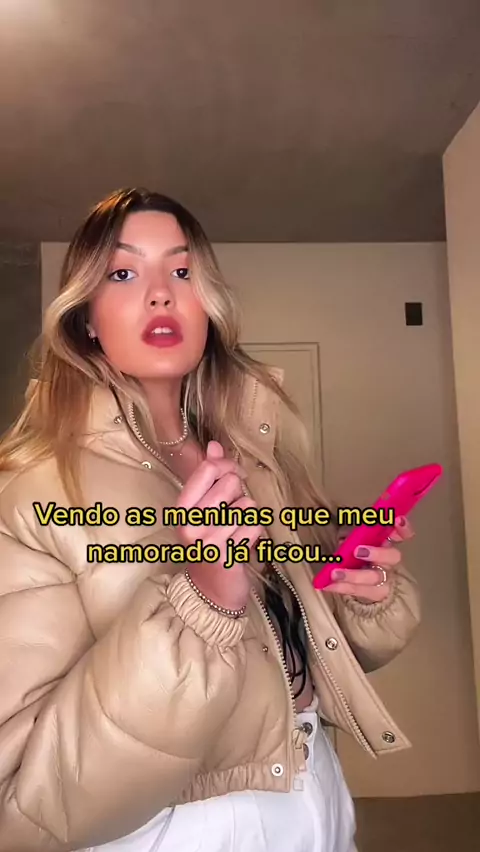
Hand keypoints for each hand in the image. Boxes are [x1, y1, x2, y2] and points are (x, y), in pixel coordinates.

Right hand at [176, 441, 261, 610]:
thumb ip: (209, 476)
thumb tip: (215, 445)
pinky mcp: (226, 555)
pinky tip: (243, 545)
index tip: (234, 476)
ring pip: (246, 505)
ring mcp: (207, 540)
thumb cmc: (209, 545)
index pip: (208, 469)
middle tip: (232, 514)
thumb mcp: (203, 509)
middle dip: (239, 496)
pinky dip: (255, 534)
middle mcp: (189, 523)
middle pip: (230, 484)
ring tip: (236, 532)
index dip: (228, 467)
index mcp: (182, 508)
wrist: (210, 592)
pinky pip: (255, 526)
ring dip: (248, 517)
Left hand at [324, 516, 413, 602]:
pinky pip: (359, 591)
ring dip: (353, 575)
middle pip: (392, 557)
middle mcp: (389, 561)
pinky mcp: (373, 593)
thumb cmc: (360, 556)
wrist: (366, 586)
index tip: (396, 520)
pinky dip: (341, 588)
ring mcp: (384, 579)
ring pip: (374, 578)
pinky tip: (328, 585)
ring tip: (335, 573)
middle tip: (358, 551)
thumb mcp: (356, 542)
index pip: (403, 534)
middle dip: (377, 553)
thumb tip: (344, 538)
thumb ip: (353, 536)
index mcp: (387, 543)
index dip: (403, 528)